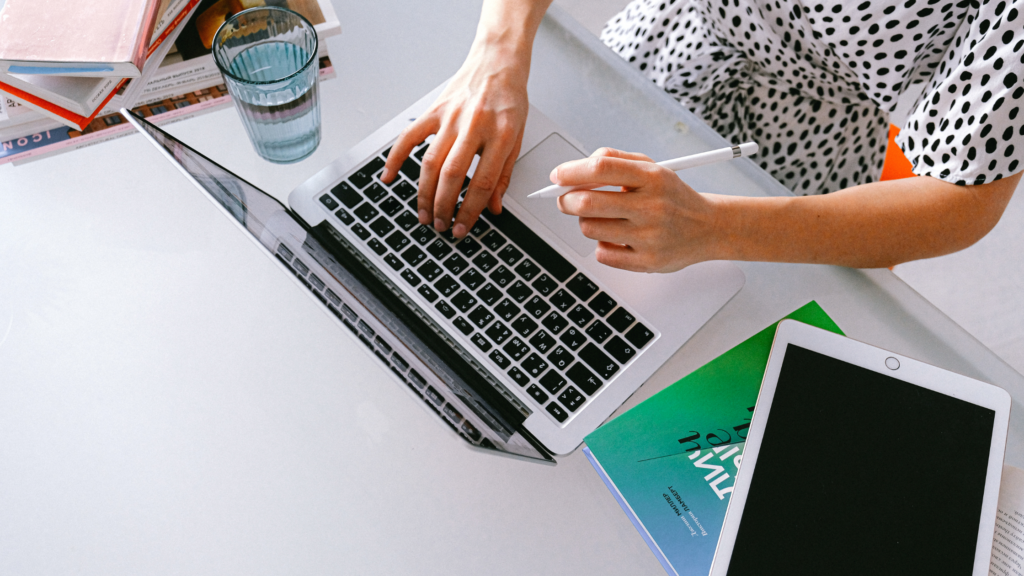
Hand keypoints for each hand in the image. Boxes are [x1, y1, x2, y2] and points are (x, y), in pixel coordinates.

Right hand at [380, 42, 528, 238]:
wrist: (498, 61)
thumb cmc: (509, 98)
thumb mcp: (518, 137)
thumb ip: (503, 174)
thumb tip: (493, 206)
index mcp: (501, 135)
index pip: (481, 183)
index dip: (470, 211)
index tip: (462, 228)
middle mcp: (475, 126)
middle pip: (452, 175)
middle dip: (444, 206)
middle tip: (440, 225)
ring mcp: (452, 117)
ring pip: (430, 162)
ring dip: (424, 193)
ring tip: (424, 214)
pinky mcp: (435, 110)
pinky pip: (409, 137)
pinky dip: (396, 158)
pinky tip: (390, 176)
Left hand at [554, 148, 719, 272]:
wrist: (708, 227)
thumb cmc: (671, 196)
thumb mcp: (651, 167)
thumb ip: (615, 159)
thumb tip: (578, 166)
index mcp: (652, 177)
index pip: (600, 168)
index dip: (571, 171)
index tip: (557, 176)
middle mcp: (651, 206)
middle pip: (587, 202)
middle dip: (565, 200)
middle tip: (564, 199)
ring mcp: (649, 236)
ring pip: (589, 228)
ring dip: (585, 222)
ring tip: (601, 218)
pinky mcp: (647, 262)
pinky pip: (602, 254)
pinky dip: (602, 245)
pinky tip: (617, 238)